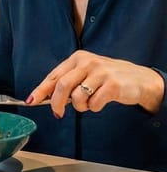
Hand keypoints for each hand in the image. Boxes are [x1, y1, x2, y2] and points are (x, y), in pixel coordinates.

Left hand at [28, 50, 165, 116]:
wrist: (140, 79)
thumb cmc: (108, 78)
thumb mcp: (87, 73)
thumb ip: (69, 82)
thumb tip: (47, 97)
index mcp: (78, 58)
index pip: (53, 76)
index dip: (41, 90)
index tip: (31, 101)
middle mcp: (88, 63)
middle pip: (62, 86)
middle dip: (56, 103)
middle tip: (58, 113)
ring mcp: (101, 73)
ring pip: (77, 96)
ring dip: (79, 107)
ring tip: (88, 104)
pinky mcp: (113, 85)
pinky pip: (94, 104)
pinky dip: (94, 108)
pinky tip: (101, 102)